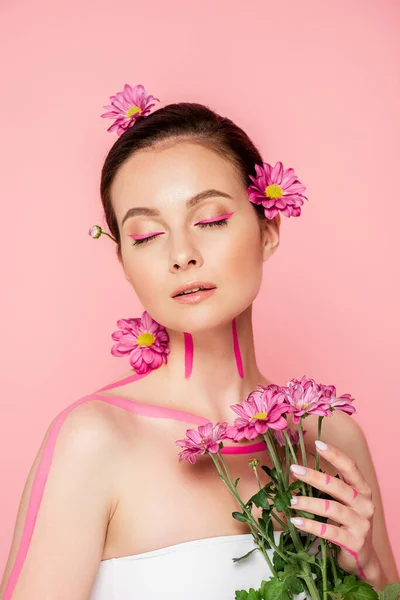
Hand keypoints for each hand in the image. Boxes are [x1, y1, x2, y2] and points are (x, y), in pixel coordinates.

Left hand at [288, 439, 381, 581]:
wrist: (362, 558)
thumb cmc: (347, 523)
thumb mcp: (343, 503)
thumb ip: (328, 488)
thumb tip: (298, 470)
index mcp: (363, 490)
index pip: (351, 467)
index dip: (335, 454)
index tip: (317, 443)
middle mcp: (365, 505)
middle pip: (338, 486)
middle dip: (314, 477)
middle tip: (294, 470)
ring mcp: (361, 524)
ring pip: (332, 509)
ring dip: (309, 503)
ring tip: (291, 500)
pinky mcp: (354, 542)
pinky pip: (329, 532)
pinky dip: (310, 525)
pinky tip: (296, 521)